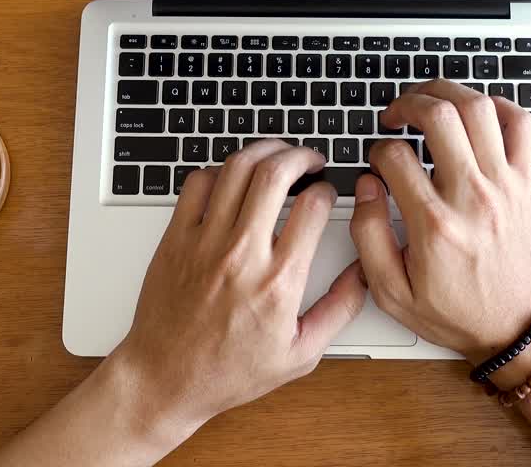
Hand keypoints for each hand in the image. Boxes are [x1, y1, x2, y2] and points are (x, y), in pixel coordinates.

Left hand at [111, 140, 366, 433]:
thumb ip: (339, 310)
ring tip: (277, 155)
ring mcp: (204, 243)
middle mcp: (242, 255)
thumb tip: (364, 275)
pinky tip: (232, 178)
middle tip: (309, 160)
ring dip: (263, 151)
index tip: (327, 193)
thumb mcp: (300, 354)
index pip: (312, 206)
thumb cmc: (228, 372)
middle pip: (275, 173)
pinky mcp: (175, 239)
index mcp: (278, 281)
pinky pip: (197, 183)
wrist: (166, 379)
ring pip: (237, 168)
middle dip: (300, 155)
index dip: (327, 189)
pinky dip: (220, 170)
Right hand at [349, 79, 530, 365]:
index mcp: (435, 225)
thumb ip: (369, 236)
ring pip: (479, 108)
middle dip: (407, 103)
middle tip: (395, 115)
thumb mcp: (392, 292)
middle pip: (439, 116)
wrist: (516, 327)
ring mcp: (504, 185)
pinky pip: (522, 124)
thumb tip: (366, 187)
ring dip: (447, 93)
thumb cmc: (457, 312)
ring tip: (428, 101)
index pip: (396, 157)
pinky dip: (499, 105)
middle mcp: (472, 197)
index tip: (377, 163)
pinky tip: (476, 112)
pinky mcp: (525, 183)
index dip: (377, 151)